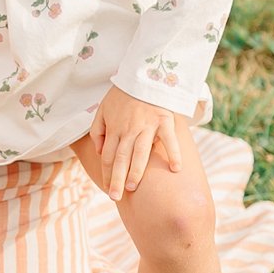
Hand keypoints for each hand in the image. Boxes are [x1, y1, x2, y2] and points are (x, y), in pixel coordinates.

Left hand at [86, 87, 182, 201]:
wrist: (142, 74)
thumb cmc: (122, 94)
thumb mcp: (103, 108)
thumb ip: (98, 130)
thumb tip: (99, 152)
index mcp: (114, 128)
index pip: (108, 156)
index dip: (107, 173)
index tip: (108, 188)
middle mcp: (129, 129)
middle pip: (121, 158)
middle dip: (116, 179)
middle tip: (115, 197)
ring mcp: (147, 125)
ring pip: (140, 152)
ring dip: (136, 171)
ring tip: (132, 188)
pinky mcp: (163, 120)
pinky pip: (169, 139)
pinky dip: (173, 153)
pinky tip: (175, 169)